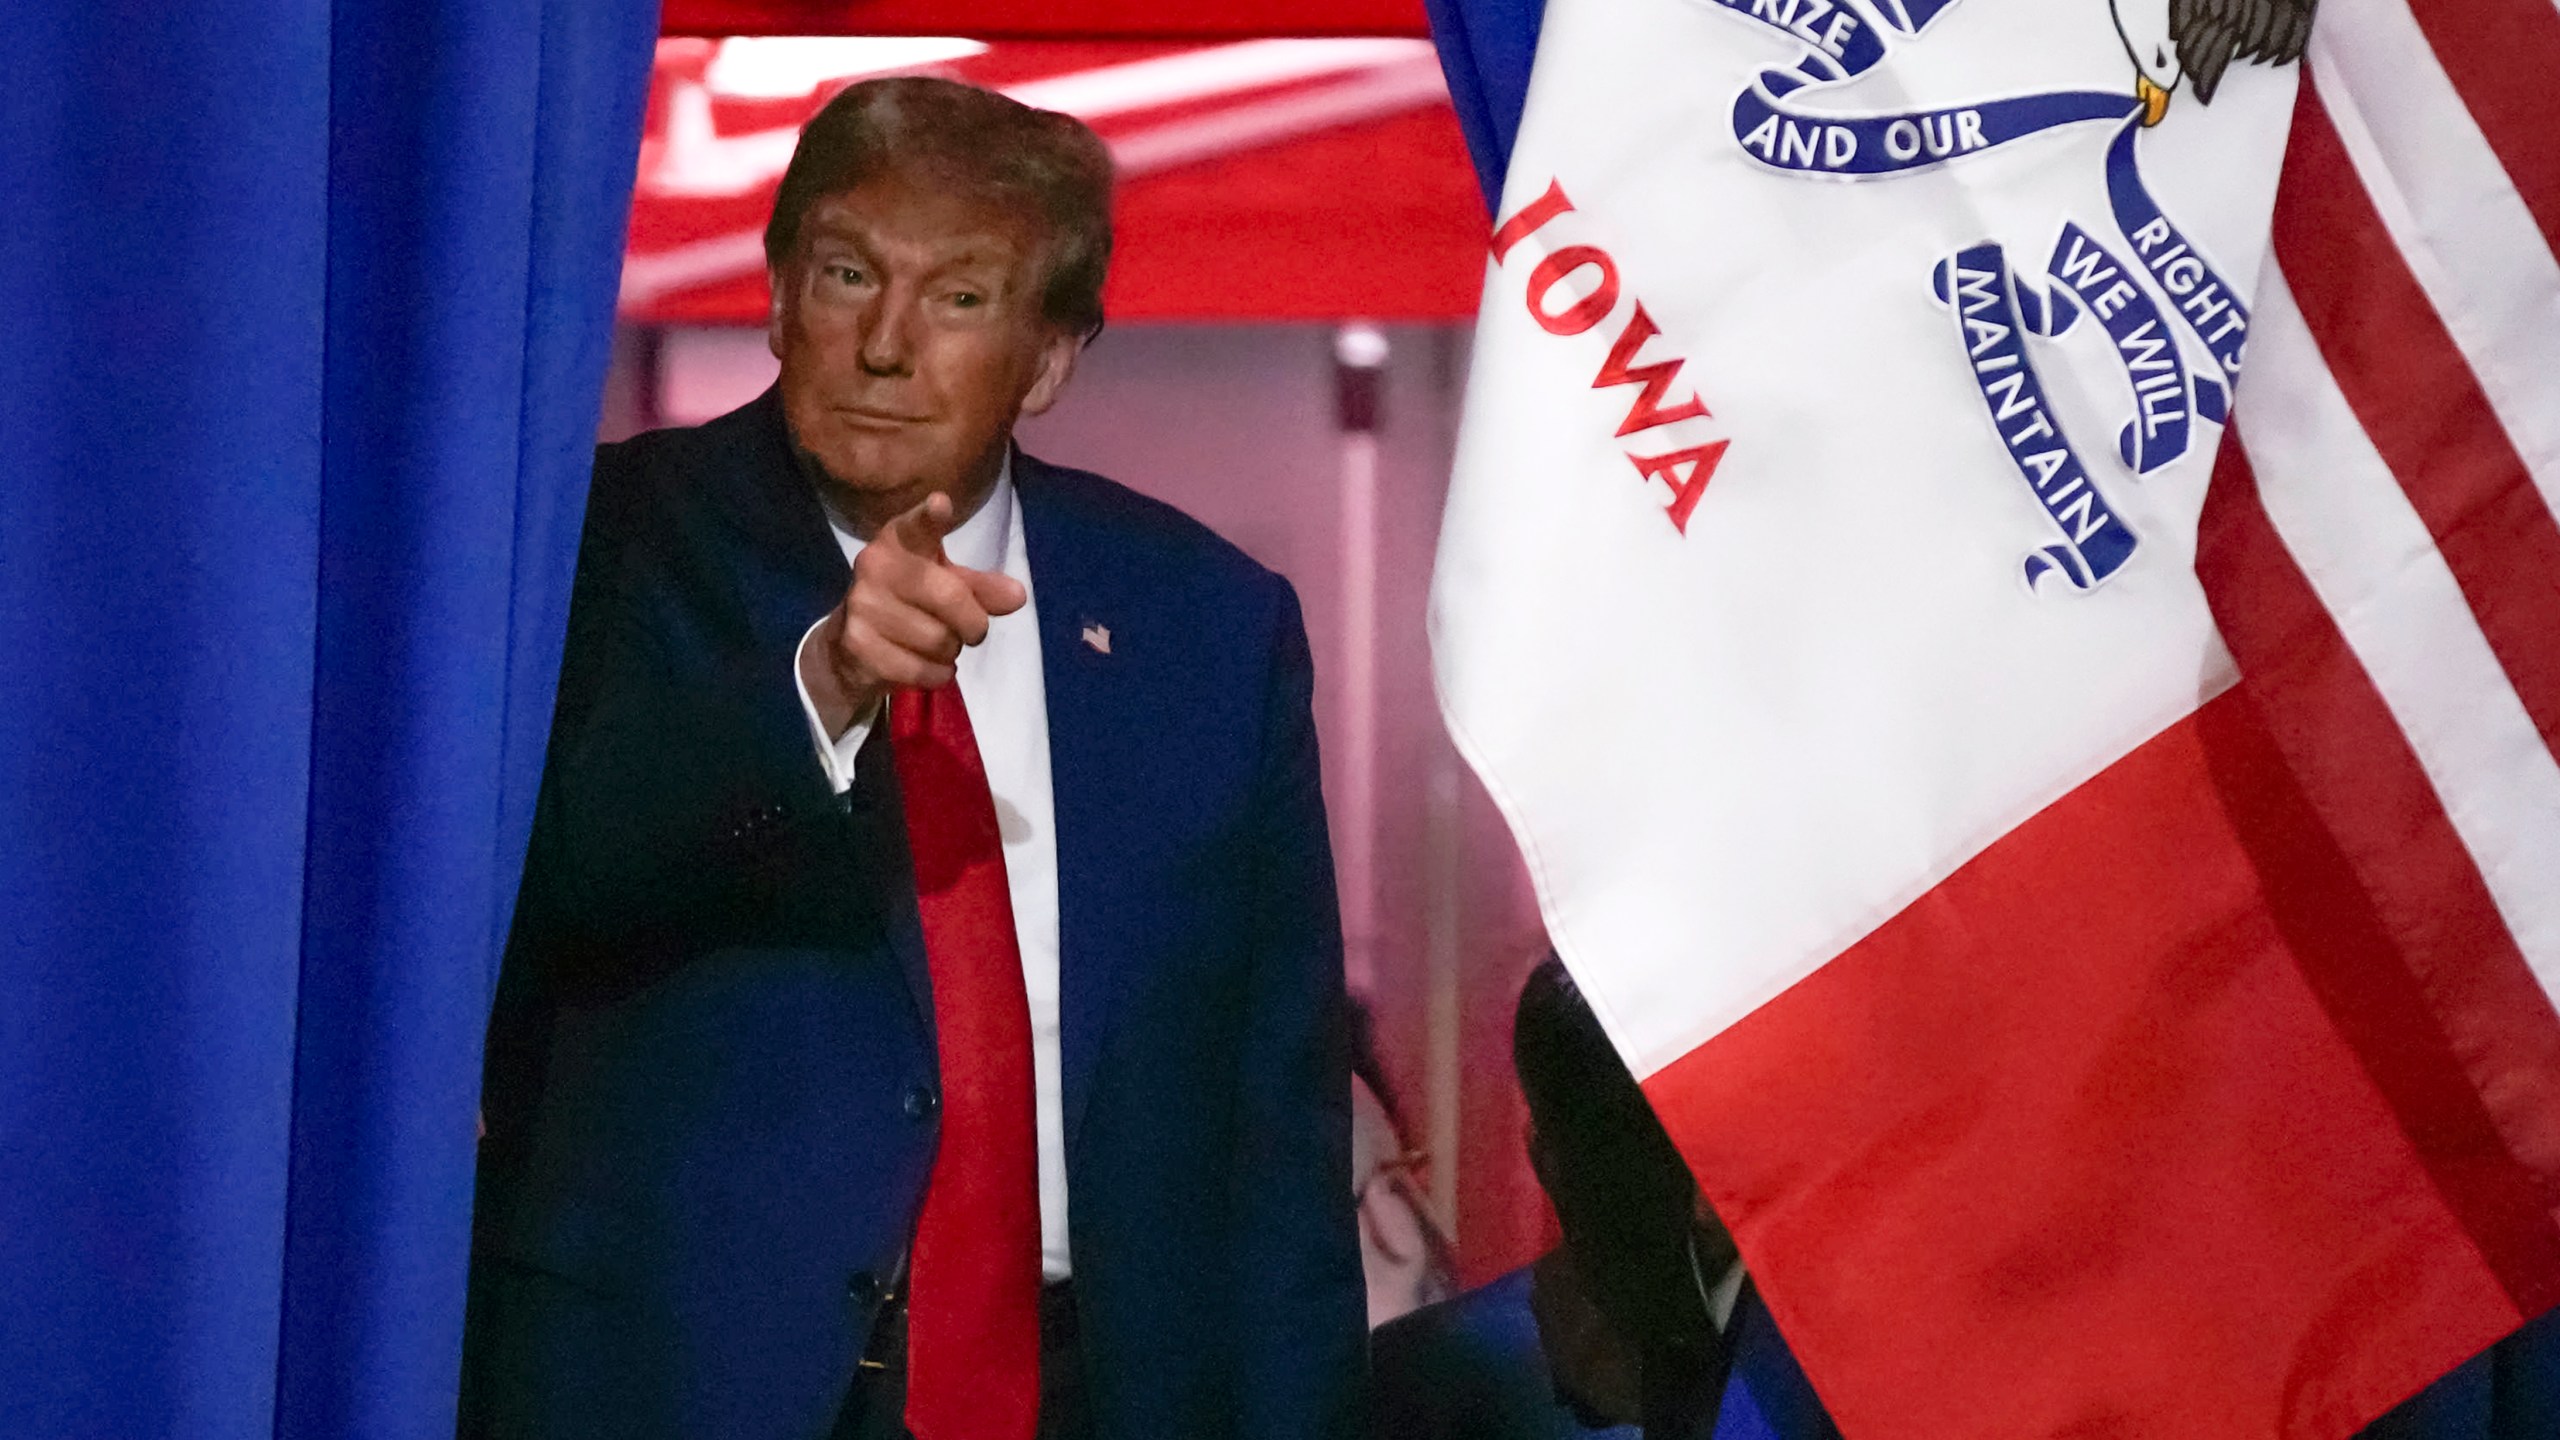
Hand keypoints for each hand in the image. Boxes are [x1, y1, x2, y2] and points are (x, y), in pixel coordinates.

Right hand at [800, 492, 1026, 737]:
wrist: (850, 644)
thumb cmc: (910, 602)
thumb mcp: (947, 585)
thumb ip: (983, 588)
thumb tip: (1017, 596)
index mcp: (899, 540)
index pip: (917, 526)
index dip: (930, 517)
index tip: (941, 505)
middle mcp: (874, 564)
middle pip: (951, 597)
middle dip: (974, 623)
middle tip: (972, 630)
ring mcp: (862, 605)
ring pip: (939, 640)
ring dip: (951, 651)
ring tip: (935, 643)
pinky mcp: (857, 645)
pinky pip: (923, 670)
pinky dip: (936, 674)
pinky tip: (922, 664)